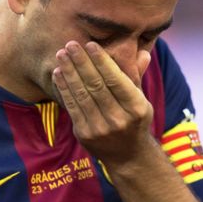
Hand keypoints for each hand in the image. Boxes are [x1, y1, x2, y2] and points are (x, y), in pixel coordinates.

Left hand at [52, 41, 154, 164]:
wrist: (128, 157)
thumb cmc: (134, 121)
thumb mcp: (141, 100)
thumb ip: (136, 77)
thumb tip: (144, 53)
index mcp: (136, 107)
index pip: (116, 80)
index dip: (102, 61)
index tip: (90, 44)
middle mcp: (119, 119)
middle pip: (96, 85)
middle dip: (82, 63)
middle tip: (71, 44)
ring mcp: (100, 129)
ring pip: (82, 95)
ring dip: (69, 72)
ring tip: (61, 54)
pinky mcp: (85, 135)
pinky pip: (72, 107)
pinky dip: (64, 89)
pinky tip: (59, 73)